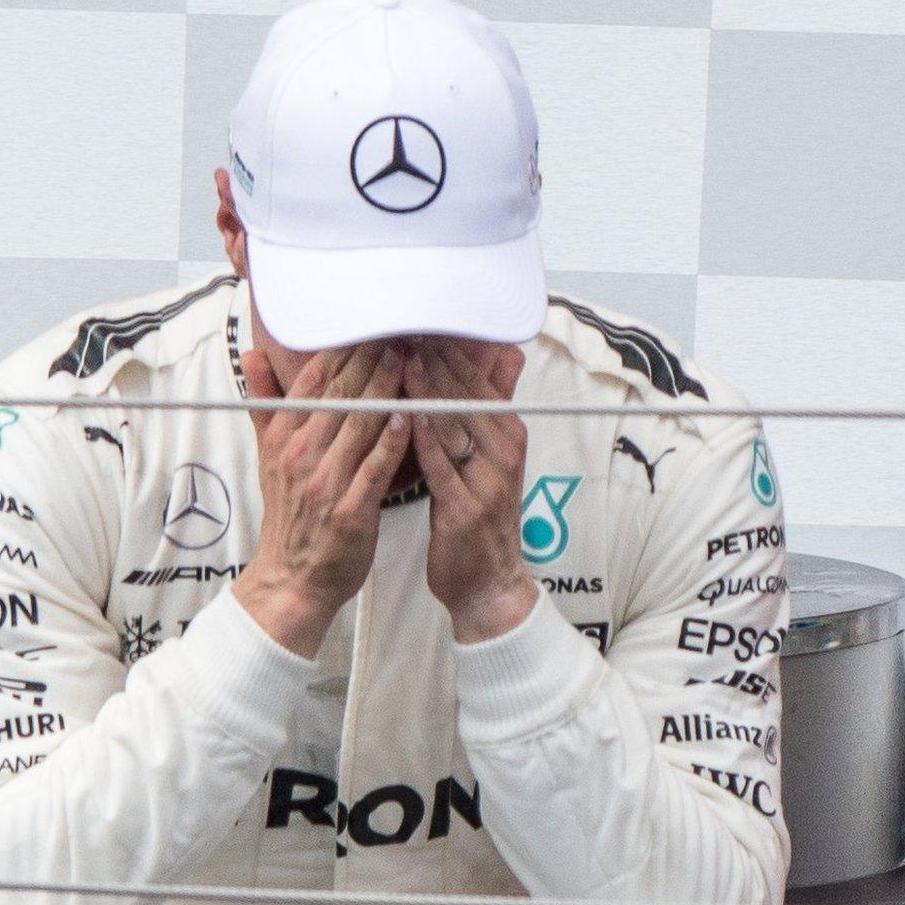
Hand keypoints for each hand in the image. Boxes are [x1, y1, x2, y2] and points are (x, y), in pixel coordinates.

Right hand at [232, 343, 409, 658]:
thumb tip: (252, 354)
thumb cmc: (291, 514)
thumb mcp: (270, 456)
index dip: (344, 348)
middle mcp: (302, 454)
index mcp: (285, 436)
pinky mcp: (350, 510)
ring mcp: (325, 481)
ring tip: (411, 359)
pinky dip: (392, 441)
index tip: (370, 321)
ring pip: (360, 424)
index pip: (315, 380)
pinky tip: (411, 415)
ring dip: (387, 389)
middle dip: (371, 358)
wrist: (292, 579)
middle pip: (341, 394)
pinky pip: (374, 468)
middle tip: (401, 329)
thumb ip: (267, 404)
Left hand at [406, 340, 538, 642]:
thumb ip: (490, 407)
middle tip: (402, 328)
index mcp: (509, 435)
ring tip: (396, 359)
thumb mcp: (491, 457)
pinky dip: (421, 439)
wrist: (488, 583)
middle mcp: (505, 453)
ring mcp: (489, 481)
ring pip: (453, 425)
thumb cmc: (479, 515)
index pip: (478, 380)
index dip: (448, 350)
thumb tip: (504, 355)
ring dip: (424, 391)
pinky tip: (401, 415)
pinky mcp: (467, 508)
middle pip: (466, 396)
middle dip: (433, 361)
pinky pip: (441, 466)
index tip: (419, 321)